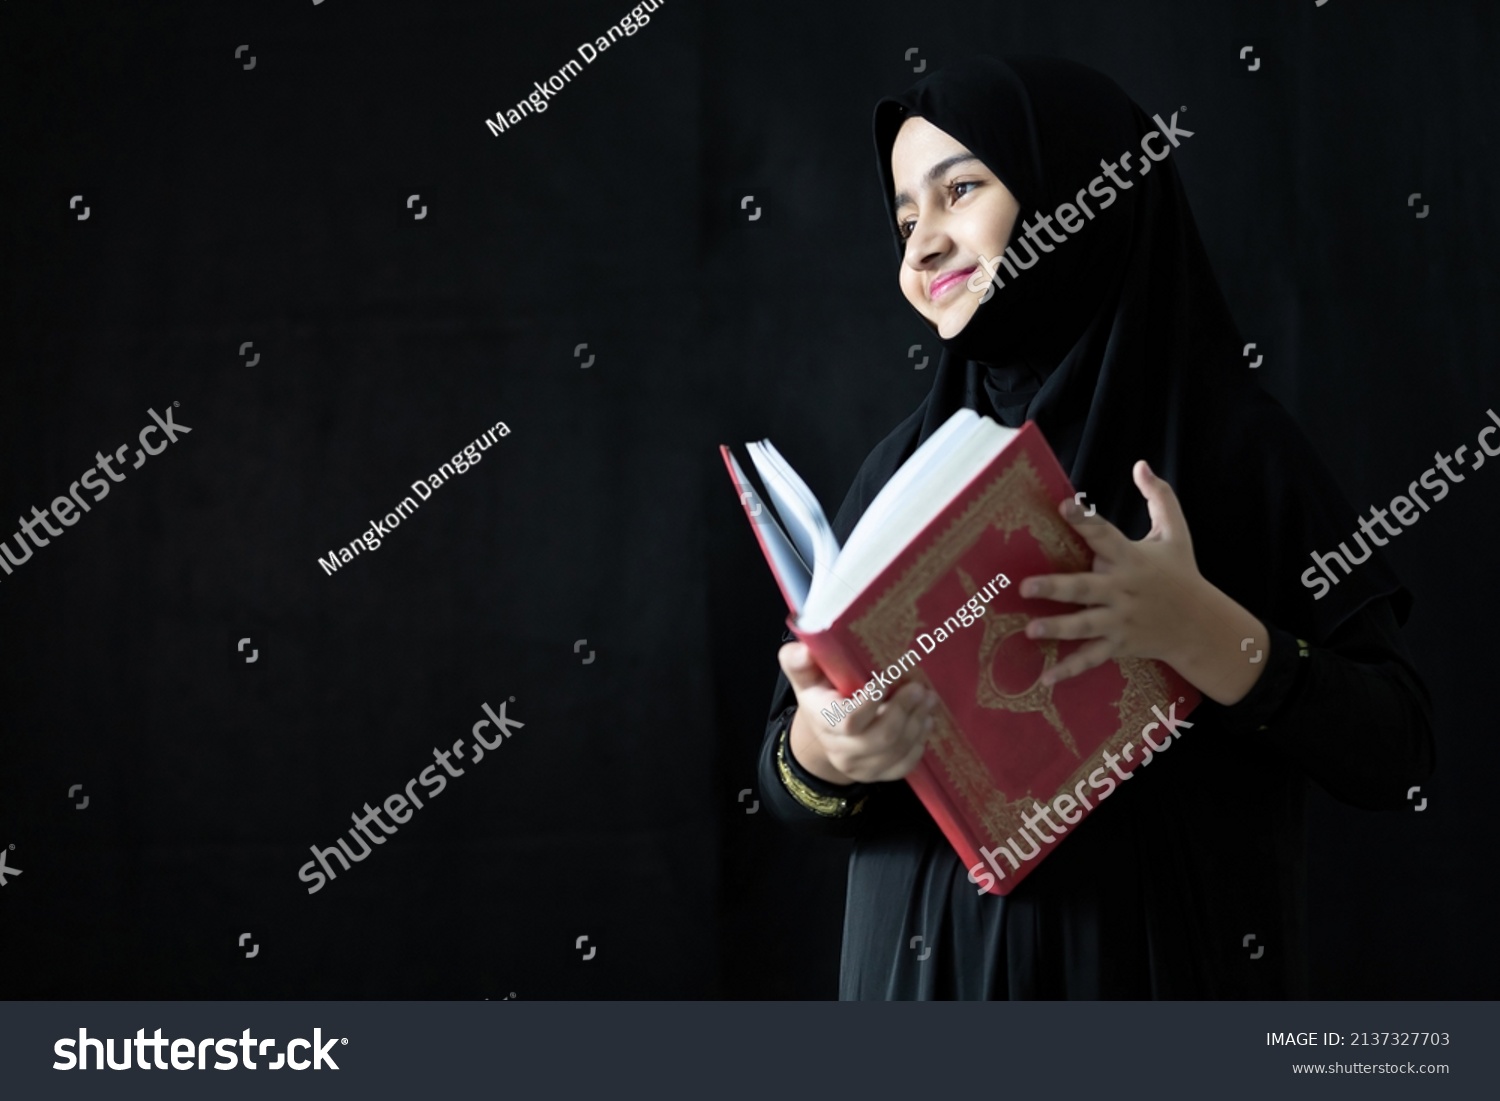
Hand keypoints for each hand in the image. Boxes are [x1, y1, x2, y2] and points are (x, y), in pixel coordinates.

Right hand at [778, 642, 936, 783]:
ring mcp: (859, 767)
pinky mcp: (878, 775)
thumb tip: (804, 650)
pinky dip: (919, 743)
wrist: (825, 733)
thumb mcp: (806, 676)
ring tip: (928, 699)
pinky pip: (904, 766)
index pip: (847, 721)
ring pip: (896, 751)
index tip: (885, 680)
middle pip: (880, 737)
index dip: (870, 703)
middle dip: (904, 711)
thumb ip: (799, 661)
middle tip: (919, 688)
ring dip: (917, 723)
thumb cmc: (821, 695)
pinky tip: (925, 721)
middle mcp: (839, 750)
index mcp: (822, 721)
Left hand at [1019, 461, 1267, 703]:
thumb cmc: (1182, 574)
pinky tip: (1045, 678)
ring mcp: (1120, 621)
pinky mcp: (1120, 645)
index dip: (1084, 519)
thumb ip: (1159, 498)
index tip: (1062, 505)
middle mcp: (1123, 590)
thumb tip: (1140, 464)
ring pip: (1085, 626)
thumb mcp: (1176, 533)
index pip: (1105, 534)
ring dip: (1058, 628)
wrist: (1202, 625)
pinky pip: (1092, 658)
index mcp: (1132, 559)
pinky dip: (1070, 670)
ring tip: (1030, 630)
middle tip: (1025, 586)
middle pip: (1086, 588)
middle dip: (1056, 587)